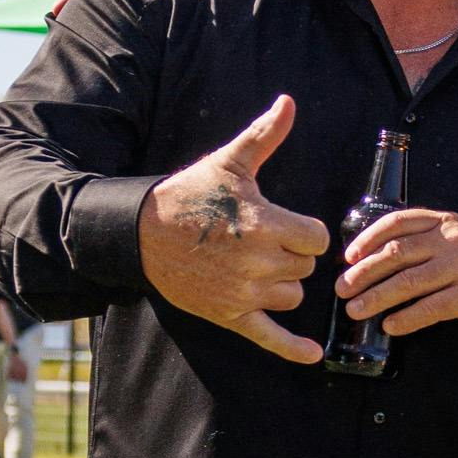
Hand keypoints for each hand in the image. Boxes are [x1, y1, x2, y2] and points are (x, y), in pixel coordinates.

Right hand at [137, 93, 333, 362]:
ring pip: (292, 297)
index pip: (318, 239)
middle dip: (291, 255)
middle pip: (306, 267)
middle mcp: (258, 263)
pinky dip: (293, 349)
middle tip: (261, 242)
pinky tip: (313, 356)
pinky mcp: (229, 316)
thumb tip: (289, 102)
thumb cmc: (189, 195)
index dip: (307, 231)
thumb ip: (265, 136)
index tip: (287, 225)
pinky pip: (270, 337)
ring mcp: (244, 293)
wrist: (139, 232)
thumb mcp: (229, 163)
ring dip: (282, 285)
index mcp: (265, 225)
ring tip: (252, 266)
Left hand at [337, 208, 457, 338]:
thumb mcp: (456, 244)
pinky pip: (430, 308)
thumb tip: (371, 263)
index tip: (347, 258)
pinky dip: (406, 318)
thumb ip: (423, 244)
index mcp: (445, 222)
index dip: (367, 239)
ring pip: (409, 281)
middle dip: (364, 272)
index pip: (398, 223)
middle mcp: (453, 239)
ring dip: (377, 298)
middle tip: (343, 288)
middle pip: (397, 253)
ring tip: (356, 310)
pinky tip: (390, 325)